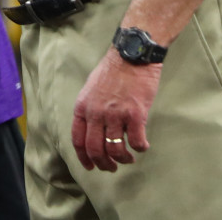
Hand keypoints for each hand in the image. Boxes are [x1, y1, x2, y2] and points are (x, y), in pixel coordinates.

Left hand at [71, 48, 161, 171]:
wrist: (132, 54)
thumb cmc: (114, 69)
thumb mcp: (91, 87)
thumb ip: (90, 108)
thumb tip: (92, 128)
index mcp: (83, 106)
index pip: (78, 140)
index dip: (84, 157)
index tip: (90, 166)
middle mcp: (96, 113)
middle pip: (95, 149)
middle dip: (103, 164)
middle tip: (111, 167)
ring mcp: (115, 114)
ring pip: (115, 149)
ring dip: (123, 159)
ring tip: (129, 158)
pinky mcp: (135, 114)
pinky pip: (136, 141)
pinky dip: (140, 148)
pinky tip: (143, 145)